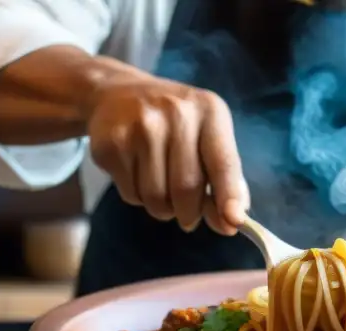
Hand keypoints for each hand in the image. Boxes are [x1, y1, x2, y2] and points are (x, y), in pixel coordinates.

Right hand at [86, 72, 249, 234]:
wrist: (118, 93)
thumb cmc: (176, 124)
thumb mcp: (208, 137)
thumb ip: (226, 178)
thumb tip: (234, 221)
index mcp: (209, 111)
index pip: (223, 163)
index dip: (229, 197)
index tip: (233, 223)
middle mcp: (176, 113)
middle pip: (187, 188)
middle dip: (190, 214)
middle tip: (188, 216)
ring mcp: (140, 126)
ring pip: (157, 198)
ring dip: (163, 209)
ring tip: (162, 189)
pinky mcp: (112, 143)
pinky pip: (131, 195)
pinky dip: (138, 198)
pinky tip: (138, 175)